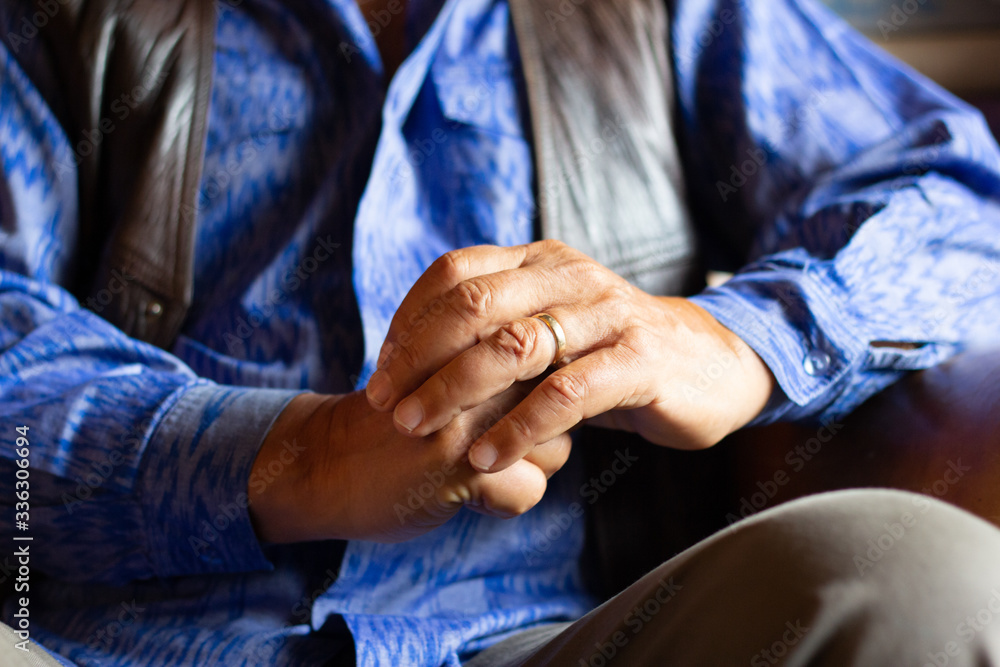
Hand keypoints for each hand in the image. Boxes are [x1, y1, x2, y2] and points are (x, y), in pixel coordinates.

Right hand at [248, 385, 569, 543]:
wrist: (322, 461)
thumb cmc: (394, 412)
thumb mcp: (442, 362)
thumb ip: (497, 355)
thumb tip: (571, 371)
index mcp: (468, 337)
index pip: (554, 356)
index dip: (540, 390)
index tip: (502, 406)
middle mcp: (472, 370)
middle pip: (560, 401)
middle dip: (541, 428)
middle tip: (481, 439)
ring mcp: (466, 419)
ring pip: (555, 447)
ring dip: (527, 465)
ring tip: (470, 464)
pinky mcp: (457, 469)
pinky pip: (529, 490)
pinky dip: (506, 502)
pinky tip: (463, 492)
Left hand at [365, 241, 774, 472]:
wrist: (711, 366)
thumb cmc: (612, 354)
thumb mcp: (551, 329)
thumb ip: (496, 331)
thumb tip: (412, 359)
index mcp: (542, 261)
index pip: (455, 272)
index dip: (409, 321)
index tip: (382, 372)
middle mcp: (571, 276)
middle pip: (474, 304)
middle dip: (418, 357)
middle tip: (386, 405)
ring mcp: (608, 315)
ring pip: (515, 346)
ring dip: (455, 391)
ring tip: (418, 430)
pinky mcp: (640, 360)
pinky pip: (566, 393)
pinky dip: (519, 428)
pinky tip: (487, 459)